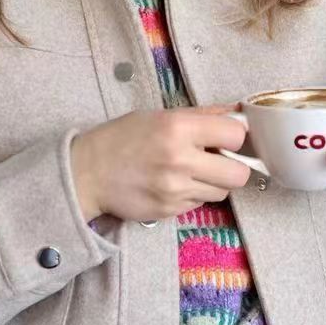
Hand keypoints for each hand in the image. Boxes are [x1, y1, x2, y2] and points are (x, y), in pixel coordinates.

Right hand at [70, 108, 249, 221]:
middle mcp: (180, 160)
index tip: (225, 138)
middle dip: (233, 167)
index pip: (236, 135)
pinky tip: (174, 184)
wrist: (86, 173)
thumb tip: (237, 113)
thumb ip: (200, 115)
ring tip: (191, 173)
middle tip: (217, 161)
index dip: (235, 137)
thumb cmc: (121, 138)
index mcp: (178, 128)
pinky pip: (200, 204)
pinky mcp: (169, 211)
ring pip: (222, 192)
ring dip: (213, 183)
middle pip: (239, 174)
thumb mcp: (158, 116)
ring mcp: (176, 190)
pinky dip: (193, 194)